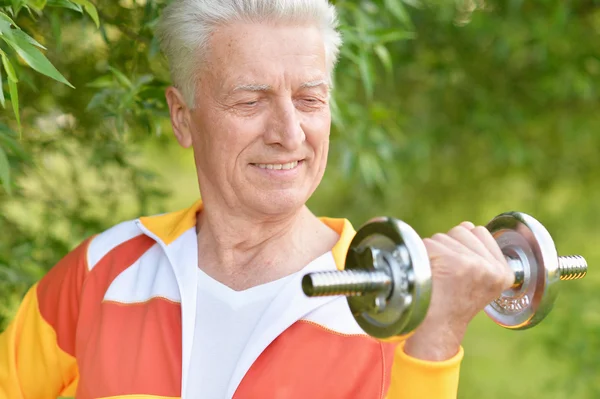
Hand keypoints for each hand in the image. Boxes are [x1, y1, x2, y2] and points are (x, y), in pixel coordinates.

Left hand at [404, 222, 514, 360]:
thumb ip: (480, 254)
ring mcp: (472, 264)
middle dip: (450, 246)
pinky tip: (429, 274)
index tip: (458, 267)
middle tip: (447, 272)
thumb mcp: (480, 282)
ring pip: (443, 236)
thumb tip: (467, 227)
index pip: (480, 231)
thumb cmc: (453, 303)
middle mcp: (491, 268)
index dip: (464, 244)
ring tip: (438, 275)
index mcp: (504, 273)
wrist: (437, 327)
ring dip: (435, 251)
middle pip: (462, 230)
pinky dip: (423, 256)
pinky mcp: (452, 262)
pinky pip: (429, 243)